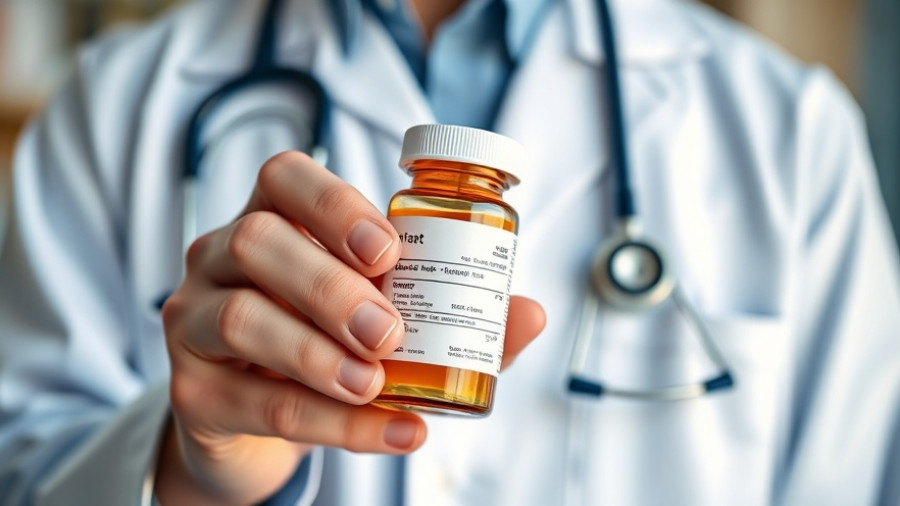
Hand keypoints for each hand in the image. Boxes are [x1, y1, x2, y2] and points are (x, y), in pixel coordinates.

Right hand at [156, 152, 544, 504]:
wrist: (258, 418)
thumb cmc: (326, 342)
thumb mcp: (378, 316)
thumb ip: (451, 313)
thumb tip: (530, 312)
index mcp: (271, 218)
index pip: (284, 179)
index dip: (334, 205)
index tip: (388, 251)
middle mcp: (220, 257)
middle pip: (256, 241)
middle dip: (331, 286)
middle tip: (389, 332)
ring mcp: (193, 319)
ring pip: (241, 319)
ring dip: (319, 354)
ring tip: (376, 385)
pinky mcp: (193, 389)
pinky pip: (257, 402)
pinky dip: (331, 423)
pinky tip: (387, 432)